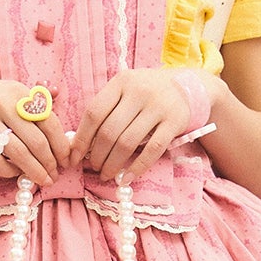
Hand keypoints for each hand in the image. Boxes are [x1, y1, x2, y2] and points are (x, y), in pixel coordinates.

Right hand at [0, 78, 69, 184]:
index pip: (50, 122)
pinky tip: (14, 173)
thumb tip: (58, 95)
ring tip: (42, 181)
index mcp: (18, 92)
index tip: (66, 160)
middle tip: (55, 176)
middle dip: (50, 164)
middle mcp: (5, 103)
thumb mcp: (6, 89)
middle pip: (37, 142)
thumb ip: (30, 97)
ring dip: (35, 172)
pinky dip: (9, 171)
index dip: (61, 145)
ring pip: (20, 154)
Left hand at [69, 68, 213, 180]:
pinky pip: (151, 150)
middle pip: (109, 131)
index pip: (94, 112)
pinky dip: (136, 168)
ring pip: (127, 143)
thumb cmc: (147, 93)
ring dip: (113, 165)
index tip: (74, 157)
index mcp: (121, 82)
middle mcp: (139, 91)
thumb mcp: (126, 89)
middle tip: (95, 168)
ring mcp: (157, 106)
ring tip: (107, 174)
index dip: (82, 138)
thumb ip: (107, 109)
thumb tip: (80, 143)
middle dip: (97, 156)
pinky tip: (126, 178)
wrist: (186, 87)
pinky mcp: (173, 122)